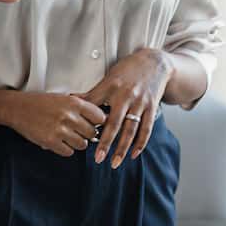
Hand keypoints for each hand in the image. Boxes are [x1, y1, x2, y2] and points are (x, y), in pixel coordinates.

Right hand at [6, 91, 107, 157]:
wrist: (16, 108)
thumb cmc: (39, 102)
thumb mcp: (62, 97)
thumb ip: (80, 107)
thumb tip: (100, 119)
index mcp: (73, 102)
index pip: (100, 117)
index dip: (97, 122)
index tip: (92, 124)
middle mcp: (69, 116)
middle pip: (92, 133)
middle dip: (86, 134)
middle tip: (77, 131)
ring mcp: (60, 130)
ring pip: (82, 145)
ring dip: (76, 143)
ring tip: (66, 136)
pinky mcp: (51, 141)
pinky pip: (68, 152)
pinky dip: (65, 149)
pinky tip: (58, 141)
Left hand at [82, 49, 171, 167]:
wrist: (154, 62)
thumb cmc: (127, 70)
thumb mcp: (108, 77)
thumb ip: (93, 92)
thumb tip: (71, 100)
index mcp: (111, 87)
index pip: (95, 106)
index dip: (87, 121)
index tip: (78, 135)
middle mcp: (126, 96)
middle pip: (114, 123)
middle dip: (105, 142)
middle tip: (97, 159)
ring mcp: (140, 103)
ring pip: (130, 130)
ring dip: (122, 148)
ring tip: (114, 163)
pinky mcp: (151, 108)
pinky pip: (146, 129)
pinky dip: (140, 143)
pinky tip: (133, 155)